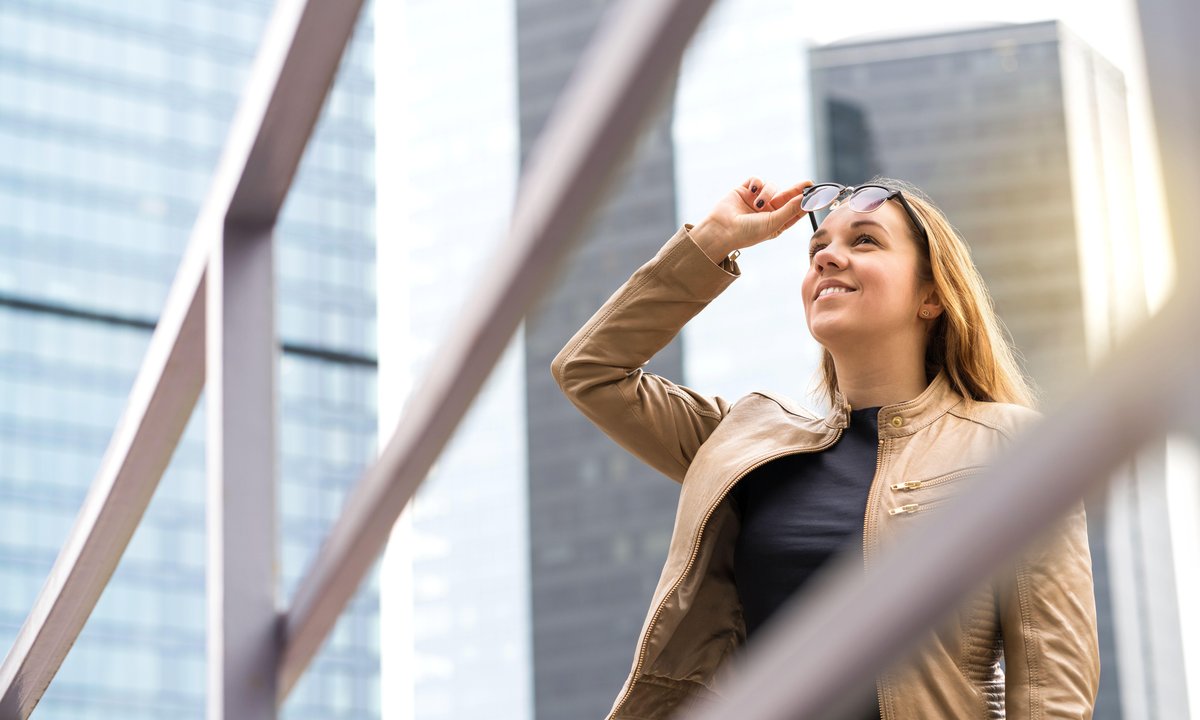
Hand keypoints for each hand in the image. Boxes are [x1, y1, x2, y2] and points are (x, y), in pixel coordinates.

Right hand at [690, 177, 812, 262]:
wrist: (721, 230)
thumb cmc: (747, 233)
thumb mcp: (773, 223)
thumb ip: (790, 210)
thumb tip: (806, 199)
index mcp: (776, 222)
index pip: (795, 210)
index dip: (807, 202)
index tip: (821, 195)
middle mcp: (767, 211)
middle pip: (787, 196)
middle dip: (796, 191)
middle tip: (808, 184)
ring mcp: (756, 200)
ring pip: (772, 187)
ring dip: (768, 193)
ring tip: (758, 204)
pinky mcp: (745, 190)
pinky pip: (757, 180)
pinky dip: (757, 183)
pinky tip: (751, 191)